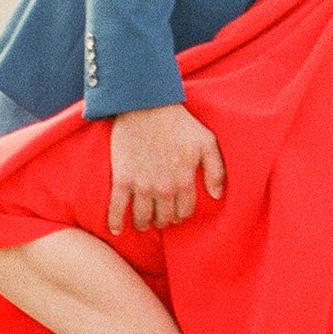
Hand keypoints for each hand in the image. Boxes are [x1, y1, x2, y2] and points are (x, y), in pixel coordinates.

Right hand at [106, 102, 225, 235]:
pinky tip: (116, 229)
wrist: (147, 105)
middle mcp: (164, 188)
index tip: (176, 210)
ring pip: (142, 218)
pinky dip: (115, 222)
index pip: (185, 211)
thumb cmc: (179, 122)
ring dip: (143, 223)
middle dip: (164, 218)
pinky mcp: (122, 179)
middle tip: (160, 214)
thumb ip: (216, 170)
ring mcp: (142, 185)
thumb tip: (217, 196)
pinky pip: (117, 208)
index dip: (181, 213)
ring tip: (142, 221)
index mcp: (184, 181)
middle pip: (164, 218)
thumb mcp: (206, 141)